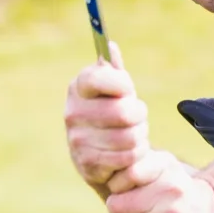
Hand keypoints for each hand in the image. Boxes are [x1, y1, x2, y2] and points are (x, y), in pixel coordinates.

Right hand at [62, 56, 146, 193]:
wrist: (98, 154)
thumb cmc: (110, 112)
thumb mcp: (113, 89)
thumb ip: (113, 71)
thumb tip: (110, 47)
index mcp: (78, 87)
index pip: (100, 78)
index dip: (122, 84)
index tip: (128, 91)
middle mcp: (73, 112)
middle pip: (123, 112)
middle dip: (139, 115)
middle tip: (138, 116)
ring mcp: (78, 140)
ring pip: (129, 137)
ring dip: (140, 137)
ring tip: (134, 134)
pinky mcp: (87, 164)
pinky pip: (127, 158)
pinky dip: (135, 155)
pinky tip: (128, 152)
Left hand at [105, 151, 213, 212]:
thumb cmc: (170, 190)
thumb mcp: (159, 168)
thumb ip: (133, 165)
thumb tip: (105, 173)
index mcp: (164, 165)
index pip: (126, 173)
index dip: (117, 185)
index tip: (123, 188)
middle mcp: (171, 187)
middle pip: (118, 204)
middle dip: (117, 210)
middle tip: (127, 209)